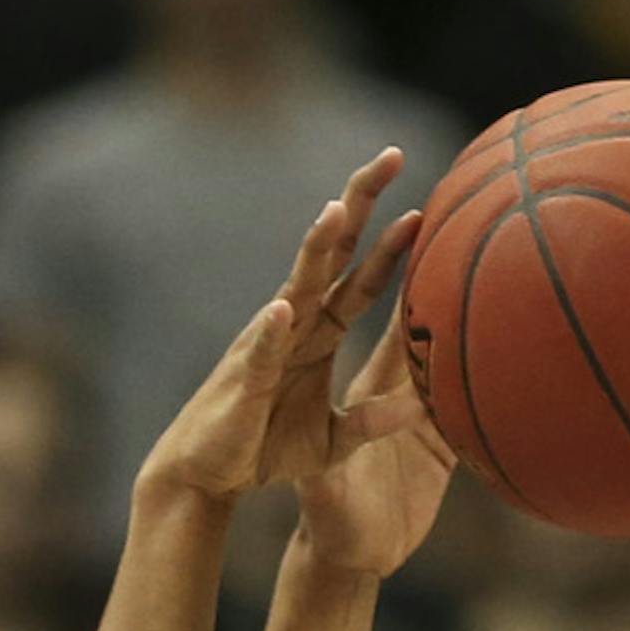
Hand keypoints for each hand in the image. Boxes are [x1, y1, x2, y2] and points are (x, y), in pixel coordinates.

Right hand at [261, 158, 455, 571]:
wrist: (206, 473)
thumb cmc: (265, 446)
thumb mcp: (335, 440)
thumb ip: (374, 420)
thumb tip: (424, 408)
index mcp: (319, 332)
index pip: (361, 278)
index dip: (391, 245)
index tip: (423, 207)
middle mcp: (295, 324)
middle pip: (332, 255)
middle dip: (359, 206)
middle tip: (390, 157)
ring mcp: (269, 345)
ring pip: (296, 287)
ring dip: (314, 251)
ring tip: (335, 212)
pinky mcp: (245, 380)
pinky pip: (262, 352)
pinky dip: (273, 332)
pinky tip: (284, 308)